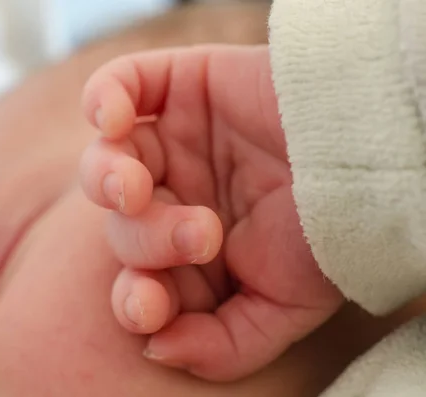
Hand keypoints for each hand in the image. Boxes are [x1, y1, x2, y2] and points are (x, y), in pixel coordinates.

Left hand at [79, 45, 343, 380]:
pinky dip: (103, 98)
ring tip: (138, 188)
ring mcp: (171, 141)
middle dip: (148, 240)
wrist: (371, 150)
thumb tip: (158, 349)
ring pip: (105, 165)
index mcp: (192, 253)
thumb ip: (224, 344)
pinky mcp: (177, 87)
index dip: (134, 300)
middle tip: (204, 234)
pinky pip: (116, 85)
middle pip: (123, 227)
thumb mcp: (288, 305)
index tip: (152, 306)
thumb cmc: (332, 227)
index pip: (138, 283)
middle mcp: (175, 197)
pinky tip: (113, 121)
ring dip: (109, 182)